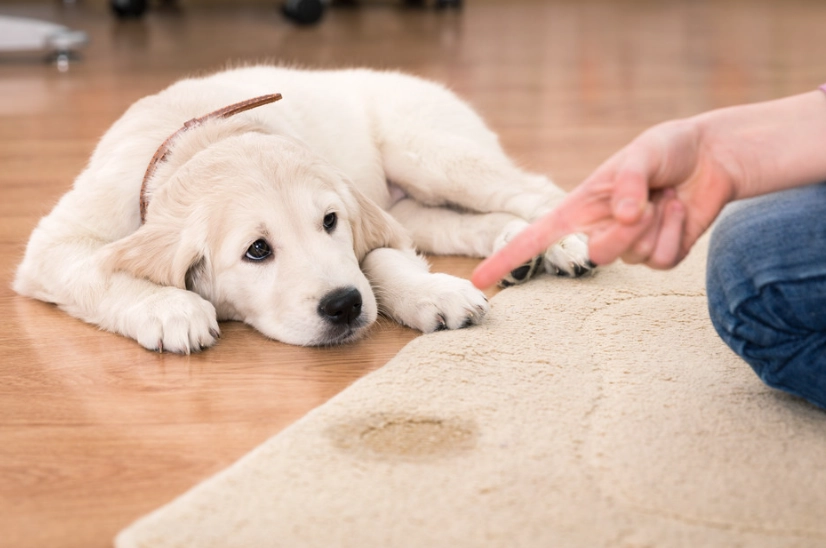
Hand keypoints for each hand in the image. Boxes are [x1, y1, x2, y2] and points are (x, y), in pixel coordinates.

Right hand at [472, 117, 739, 288]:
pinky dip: (676, 233)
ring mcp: (629, 246)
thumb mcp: (643, 152)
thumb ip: (628, 182)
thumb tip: (621, 216)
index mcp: (580, 207)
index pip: (535, 237)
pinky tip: (679, 210)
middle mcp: (600, 229)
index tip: (481, 280)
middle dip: (624, 233)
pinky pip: (662, 261)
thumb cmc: (667, 149)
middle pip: (596, 256)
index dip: (506, 258)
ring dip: (656, 225)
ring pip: (633, 258)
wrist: (711, 157)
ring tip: (665, 197)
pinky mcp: (660, 255)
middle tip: (646, 202)